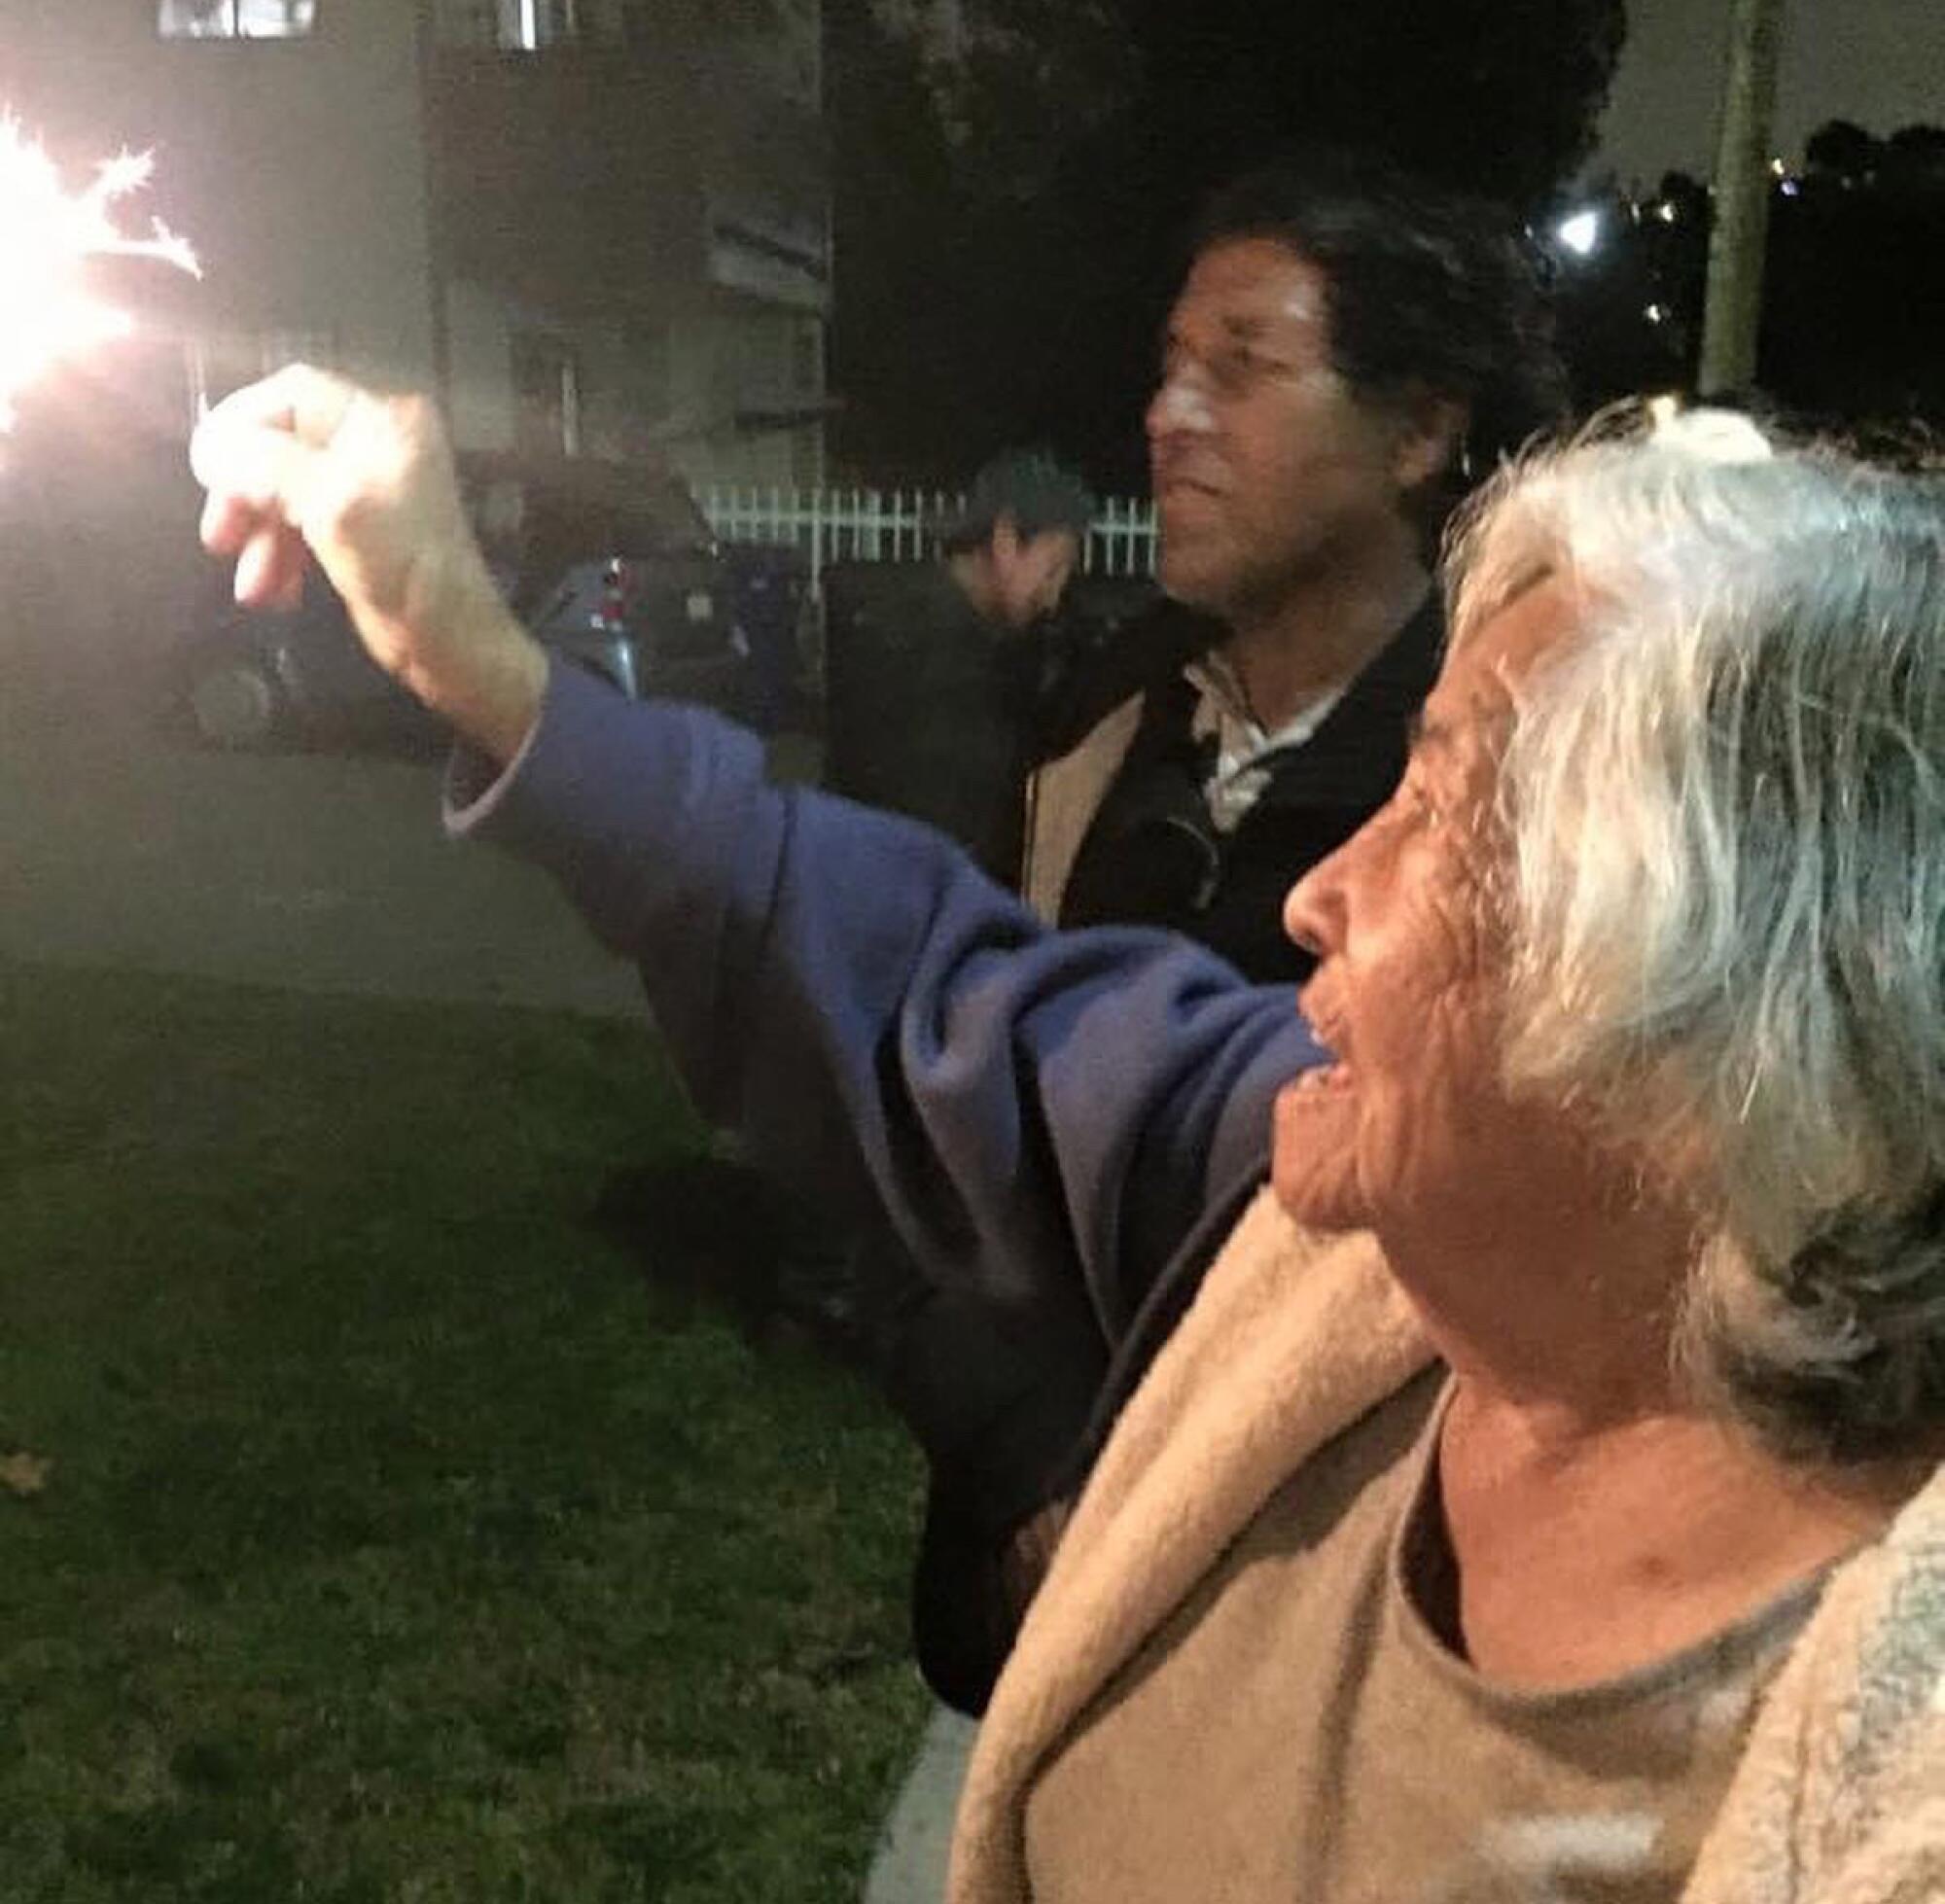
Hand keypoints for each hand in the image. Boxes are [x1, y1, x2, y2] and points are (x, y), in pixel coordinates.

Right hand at [190, 365, 547, 762]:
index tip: (205, 471)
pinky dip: (280, 554)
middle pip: (282, 443)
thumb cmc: (403, 570)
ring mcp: (369, 488)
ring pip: (285, 489)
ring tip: (250, 585)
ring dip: (259, 534)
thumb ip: (265, 463)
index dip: (239, 424)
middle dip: (245, 492)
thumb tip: (210, 446)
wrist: (454, 646)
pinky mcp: (363, 531)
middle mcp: (376, 444)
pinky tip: (271, 593)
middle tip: (220, 537)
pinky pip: (303, 525)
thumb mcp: (331, 504)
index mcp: (381, 421)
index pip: (290, 393)